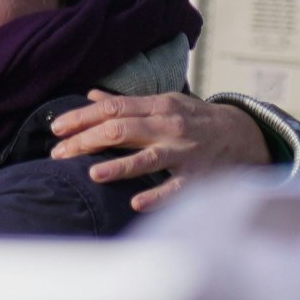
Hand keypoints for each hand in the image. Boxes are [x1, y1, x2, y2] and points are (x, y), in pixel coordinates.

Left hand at [49, 90, 269, 210]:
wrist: (243, 134)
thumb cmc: (194, 119)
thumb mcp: (164, 103)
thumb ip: (129, 103)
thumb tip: (92, 96)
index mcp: (158, 106)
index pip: (113, 108)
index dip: (82, 117)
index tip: (56, 128)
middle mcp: (169, 126)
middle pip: (122, 130)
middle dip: (87, 141)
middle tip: (58, 154)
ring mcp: (184, 151)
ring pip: (148, 157)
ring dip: (119, 166)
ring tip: (92, 175)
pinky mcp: (197, 176)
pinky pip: (175, 188)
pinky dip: (157, 196)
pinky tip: (136, 203)